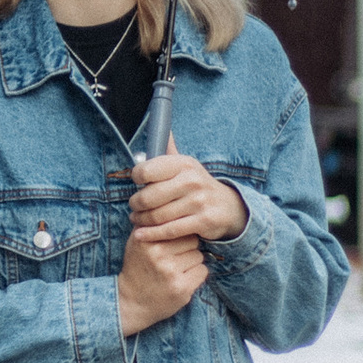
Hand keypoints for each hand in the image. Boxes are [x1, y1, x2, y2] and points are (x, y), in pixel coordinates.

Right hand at [117, 229, 206, 335]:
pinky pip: (203, 271)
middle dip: (187, 248)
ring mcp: (170, 272)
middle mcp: (157, 254)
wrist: (131, 301)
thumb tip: (173, 206)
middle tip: (175, 258)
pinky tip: (182, 279)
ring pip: (199, 255)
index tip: (174, 241)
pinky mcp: (182, 288)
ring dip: (192, 262)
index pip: (178, 225)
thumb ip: (152, 224)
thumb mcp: (136, 242)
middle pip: (191, 240)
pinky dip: (196, 275)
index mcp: (146, 239)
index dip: (179, 234)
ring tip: (177, 269)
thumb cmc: (137, 268)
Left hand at [129, 143, 247, 245]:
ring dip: (141, 220)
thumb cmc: (197, 186)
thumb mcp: (186, 166)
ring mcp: (199, 202)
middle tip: (133, 207)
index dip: (136, 177)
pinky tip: (141, 234)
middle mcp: (192, 180)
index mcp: (184, 163)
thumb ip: (170, 150)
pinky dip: (152, 234)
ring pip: (157, 215)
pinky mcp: (203, 222)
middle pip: (148, 196)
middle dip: (136, 204)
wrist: (229, 207)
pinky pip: (170, 230)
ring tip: (136, 220)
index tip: (135, 183)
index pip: (147, 170)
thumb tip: (163, 129)